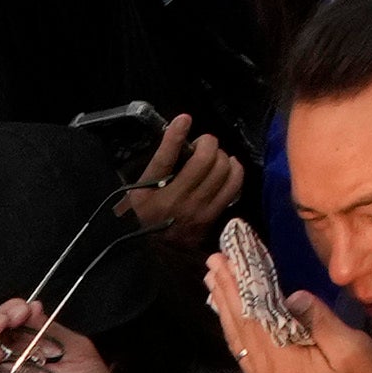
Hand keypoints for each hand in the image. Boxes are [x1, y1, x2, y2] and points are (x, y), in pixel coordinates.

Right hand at [120, 114, 239, 246]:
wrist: (152, 253)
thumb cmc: (142, 217)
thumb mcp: (135, 193)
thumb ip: (154, 168)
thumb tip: (176, 140)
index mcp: (147, 193)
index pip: (164, 158)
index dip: (175, 135)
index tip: (184, 119)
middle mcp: (174, 201)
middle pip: (204, 159)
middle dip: (207, 143)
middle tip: (202, 144)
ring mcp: (196, 210)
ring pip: (222, 169)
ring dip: (221, 155)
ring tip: (214, 156)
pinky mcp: (212, 216)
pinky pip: (234, 185)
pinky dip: (236, 170)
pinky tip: (230, 166)